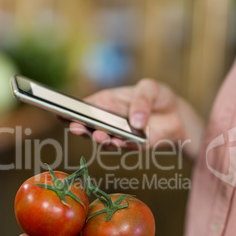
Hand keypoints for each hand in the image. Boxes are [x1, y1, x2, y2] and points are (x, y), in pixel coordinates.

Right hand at [70, 79, 204, 160]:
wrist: (177, 115)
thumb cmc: (157, 98)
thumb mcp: (150, 88)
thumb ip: (141, 100)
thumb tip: (136, 121)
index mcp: (105, 103)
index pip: (83, 108)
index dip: (69, 111)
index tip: (57, 112)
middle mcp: (107, 121)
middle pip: (88, 127)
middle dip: (80, 128)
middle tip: (77, 127)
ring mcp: (118, 135)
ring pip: (103, 140)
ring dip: (100, 139)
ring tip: (100, 135)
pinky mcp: (132, 146)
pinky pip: (123, 147)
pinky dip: (121, 145)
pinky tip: (119, 141)